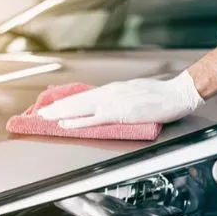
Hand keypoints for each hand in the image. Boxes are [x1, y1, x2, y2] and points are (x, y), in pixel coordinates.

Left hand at [37, 70, 204, 128]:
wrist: (176, 94)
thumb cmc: (160, 96)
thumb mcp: (135, 94)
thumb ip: (119, 100)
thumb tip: (106, 105)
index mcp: (113, 90)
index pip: (84, 97)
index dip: (67, 103)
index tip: (53, 107)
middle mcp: (109, 94)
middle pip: (77, 102)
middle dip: (57, 108)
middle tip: (39, 113)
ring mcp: (113, 103)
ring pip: (80, 108)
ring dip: (61, 113)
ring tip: (45, 118)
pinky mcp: (120, 113)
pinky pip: (93, 119)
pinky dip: (77, 122)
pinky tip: (66, 125)